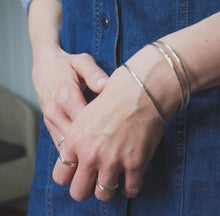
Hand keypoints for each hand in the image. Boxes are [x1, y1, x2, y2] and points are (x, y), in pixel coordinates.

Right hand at [32, 46, 108, 147]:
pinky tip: (88, 152)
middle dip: (95, 148)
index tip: (120, 138)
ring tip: (103, 156)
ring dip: (84, 153)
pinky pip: (61, 145)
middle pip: (76, 140)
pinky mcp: (49, 124)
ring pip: (67, 147)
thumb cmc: (67, 64)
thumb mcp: (81, 61)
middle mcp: (55, 112)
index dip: (104, 135)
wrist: (44, 66)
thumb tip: (106, 86)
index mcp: (66, 96)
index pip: (86, 125)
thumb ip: (94, 73)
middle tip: (114, 152)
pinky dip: (74, 152)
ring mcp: (50, 120)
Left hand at [52, 43, 180, 199]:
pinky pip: (131, 190)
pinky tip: (130, 181)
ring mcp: (113, 161)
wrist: (139, 90)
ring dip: (107, 190)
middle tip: (93, 183)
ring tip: (112, 181)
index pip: (61, 176)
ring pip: (104, 195)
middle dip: (85, 190)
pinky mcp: (135, 163)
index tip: (78, 175)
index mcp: (74, 141)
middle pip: (79, 192)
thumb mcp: (85, 116)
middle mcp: (90, 154)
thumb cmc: (112, 98)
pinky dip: (130, 189)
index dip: (69, 178)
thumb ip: (77, 141)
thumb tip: (79, 159)